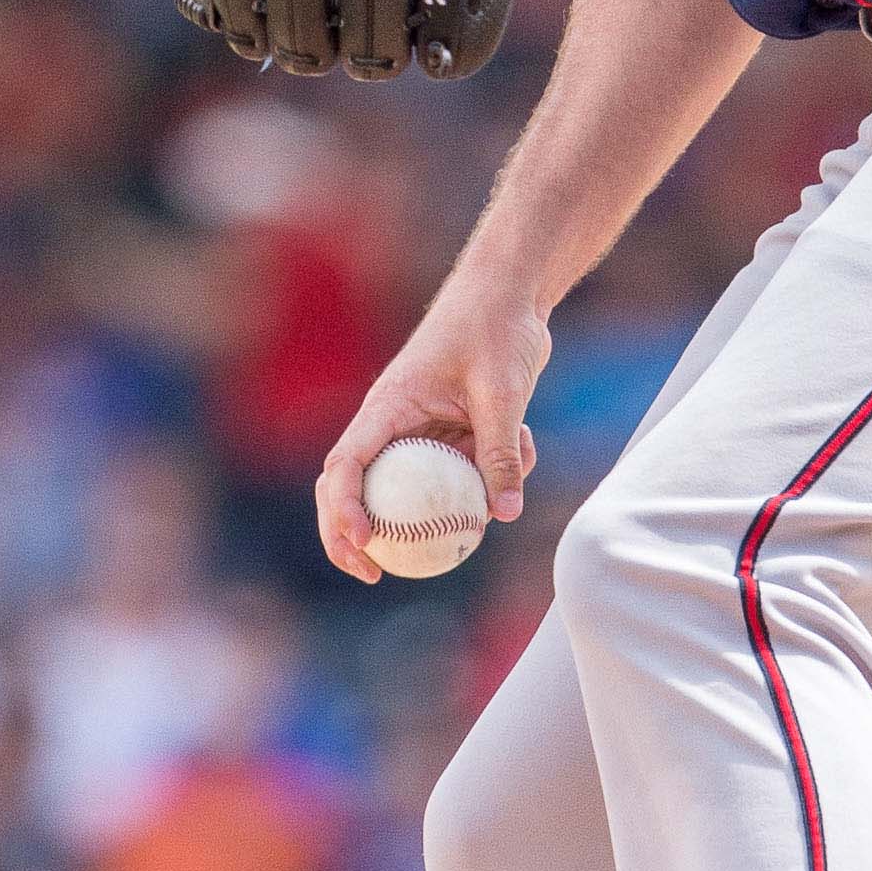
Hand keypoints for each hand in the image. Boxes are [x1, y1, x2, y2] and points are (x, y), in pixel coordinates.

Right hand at [316, 272, 550, 582]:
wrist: (513, 295)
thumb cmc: (496, 328)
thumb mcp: (502, 393)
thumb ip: (499, 451)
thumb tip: (502, 515)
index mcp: (386, 407)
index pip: (345, 464)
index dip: (342, 508)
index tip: (365, 541)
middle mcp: (393, 422)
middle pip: (353, 487)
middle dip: (350, 535)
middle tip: (372, 574)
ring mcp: (419, 430)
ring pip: (414, 487)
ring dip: (447, 505)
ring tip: (479, 525)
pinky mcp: (450, 432)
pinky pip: (460, 471)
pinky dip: (490, 473)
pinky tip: (529, 444)